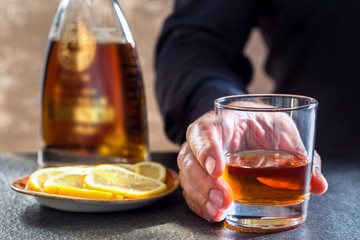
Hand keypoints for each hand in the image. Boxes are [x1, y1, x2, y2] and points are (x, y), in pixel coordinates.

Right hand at [177, 111, 327, 221]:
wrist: (247, 125)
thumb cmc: (261, 123)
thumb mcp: (281, 127)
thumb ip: (298, 149)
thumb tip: (318, 184)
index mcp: (220, 121)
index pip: (204, 131)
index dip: (207, 149)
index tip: (218, 169)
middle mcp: (202, 141)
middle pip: (189, 160)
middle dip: (204, 182)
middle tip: (224, 199)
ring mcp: (198, 160)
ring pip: (188, 178)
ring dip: (201, 197)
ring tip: (219, 211)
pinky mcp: (200, 177)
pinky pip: (192, 191)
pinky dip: (200, 205)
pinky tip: (214, 214)